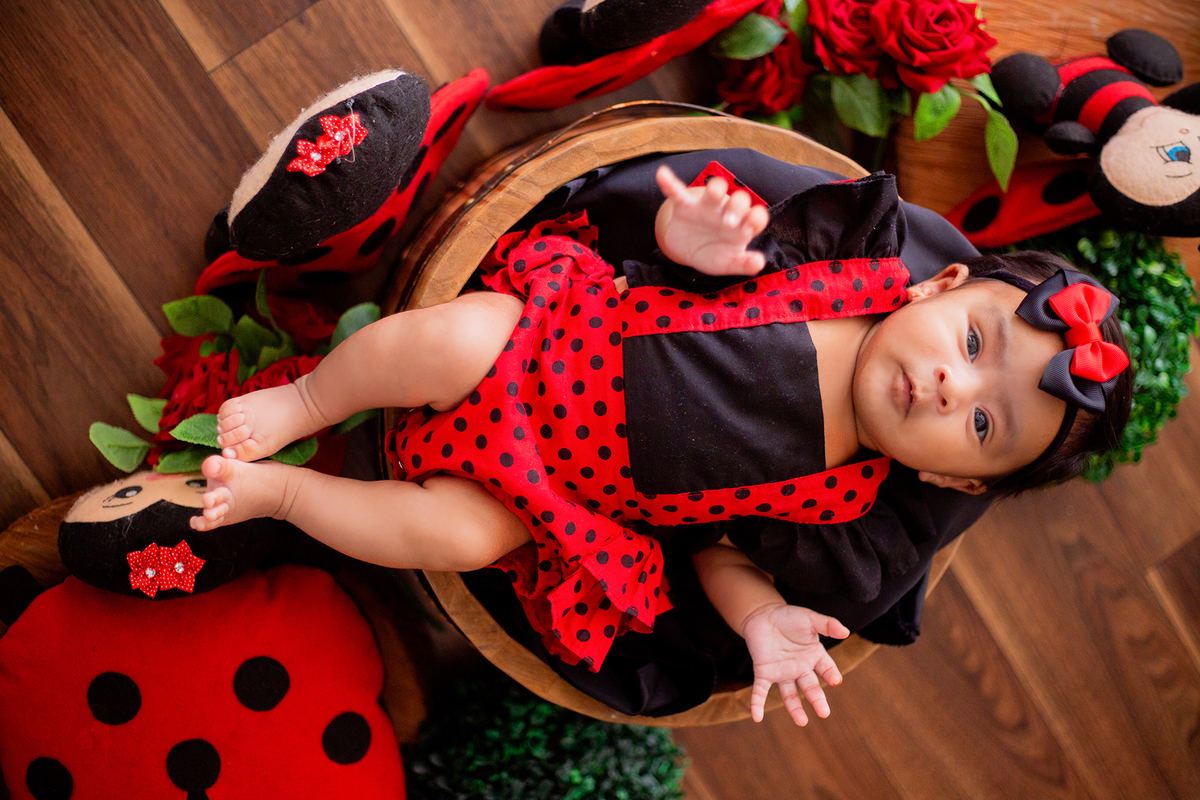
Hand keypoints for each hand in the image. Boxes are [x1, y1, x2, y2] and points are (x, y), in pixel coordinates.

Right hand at [654, 165, 768, 276]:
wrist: (686, 251)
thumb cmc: (713, 254)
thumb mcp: (728, 263)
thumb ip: (743, 264)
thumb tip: (759, 263)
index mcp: (741, 226)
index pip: (756, 216)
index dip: (757, 217)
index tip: (751, 226)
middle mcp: (727, 212)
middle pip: (739, 200)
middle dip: (737, 206)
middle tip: (729, 223)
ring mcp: (706, 207)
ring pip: (716, 188)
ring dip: (716, 189)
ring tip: (713, 196)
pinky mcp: (685, 206)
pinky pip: (678, 192)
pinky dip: (670, 183)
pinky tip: (662, 174)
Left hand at [741, 603, 849, 725]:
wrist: (763, 615)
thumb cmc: (788, 617)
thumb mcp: (809, 618)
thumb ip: (827, 624)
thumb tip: (845, 631)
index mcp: (814, 656)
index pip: (826, 669)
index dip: (831, 675)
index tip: (835, 681)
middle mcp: (800, 668)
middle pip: (810, 687)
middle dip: (817, 699)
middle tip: (824, 713)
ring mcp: (782, 673)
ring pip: (789, 694)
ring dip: (794, 708)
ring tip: (802, 722)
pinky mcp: (764, 673)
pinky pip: (760, 691)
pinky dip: (758, 703)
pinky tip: (757, 717)